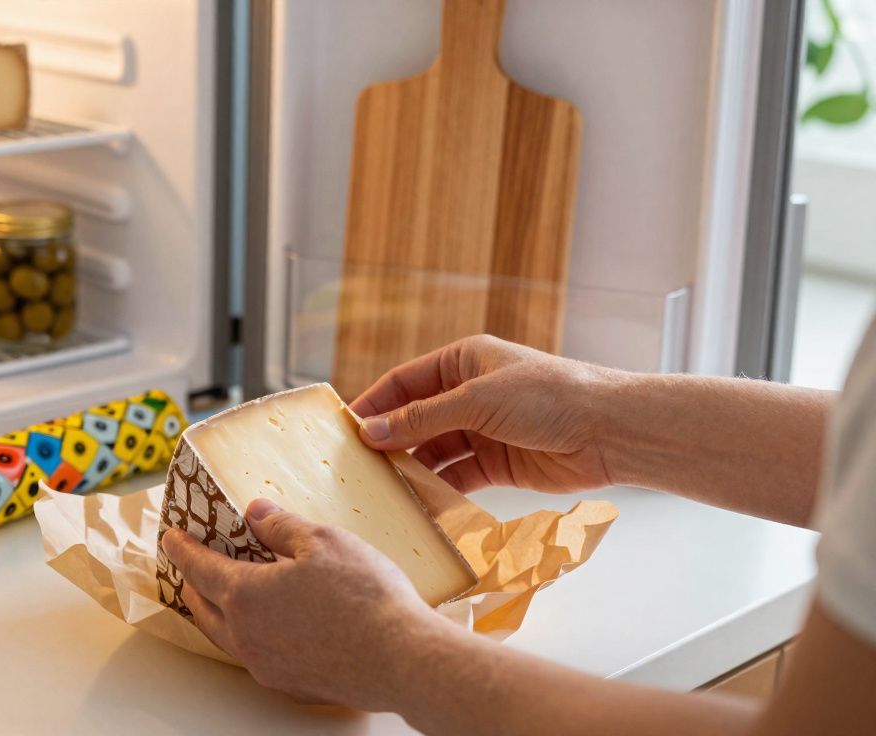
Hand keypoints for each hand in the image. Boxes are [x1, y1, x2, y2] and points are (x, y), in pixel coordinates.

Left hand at [160, 498, 439, 709]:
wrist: (404, 660)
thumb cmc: (365, 597)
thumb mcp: (322, 541)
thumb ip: (281, 526)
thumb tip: (255, 513)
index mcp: (244, 596)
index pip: (197, 568)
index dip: (181, 548)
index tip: (170, 536)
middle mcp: (246, 637)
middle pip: (203, 607)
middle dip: (194, 582)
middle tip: (194, 564)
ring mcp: (268, 667)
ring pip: (227, 636)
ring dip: (221, 611)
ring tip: (231, 593)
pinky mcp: (293, 686)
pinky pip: (258, 656)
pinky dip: (253, 634)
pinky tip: (274, 623)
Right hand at [350, 334, 616, 493]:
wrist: (610, 431)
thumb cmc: (549, 397)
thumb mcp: (477, 401)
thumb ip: (422, 418)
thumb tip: (372, 431)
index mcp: (463, 361)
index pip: (405, 382)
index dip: (374, 404)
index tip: (344, 429)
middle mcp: (469, 393)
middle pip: (416, 418)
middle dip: (389, 440)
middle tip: (355, 466)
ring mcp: (483, 429)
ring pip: (434, 450)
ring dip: (411, 467)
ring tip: (381, 488)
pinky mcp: (497, 463)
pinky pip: (457, 475)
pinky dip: (438, 488)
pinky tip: (418, 502)